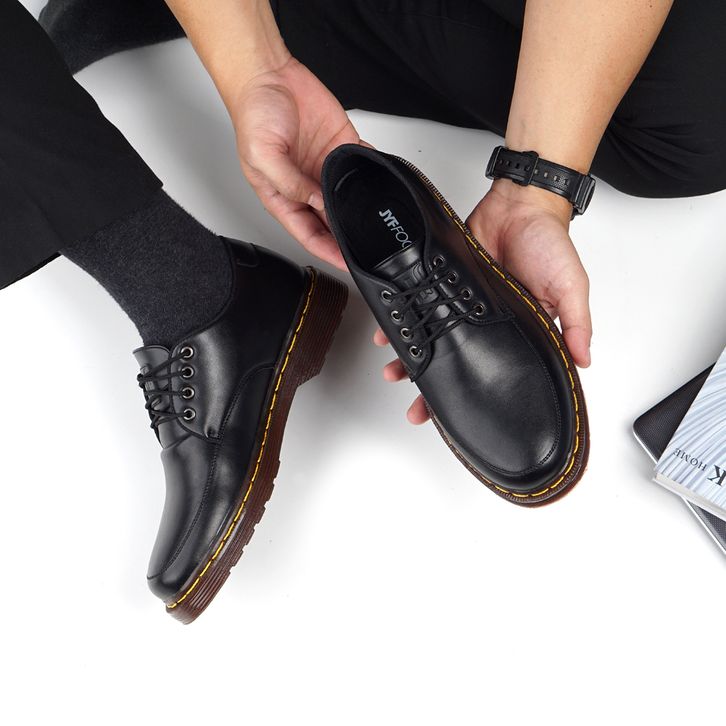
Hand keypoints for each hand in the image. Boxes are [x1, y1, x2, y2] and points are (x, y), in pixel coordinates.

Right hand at [230, 56, 365, 269]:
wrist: (268, 73)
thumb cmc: (254, 113)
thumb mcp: (262, 156)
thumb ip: (289, 183)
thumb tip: (316, 202)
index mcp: (282, 197)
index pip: (308, 234)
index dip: (327, 252)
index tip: (346, 264)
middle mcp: (305, 187)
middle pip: (331, 223)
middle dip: (348, 239)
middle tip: (369, 250)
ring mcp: (324, 168)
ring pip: (348, 200)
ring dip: (361, 213)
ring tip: (378, 228)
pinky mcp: (341, 147)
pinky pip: (361, 167)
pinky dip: (372, 178)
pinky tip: (382, 190)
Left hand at [375, 179, 591, 423]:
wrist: (521, 203)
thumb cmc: (549, 243)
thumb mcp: (571, 287)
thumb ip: (576, 324)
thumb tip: (582, 362)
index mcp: (516, 331)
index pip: (496, 372)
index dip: (478, 394)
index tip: (461, 419)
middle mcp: (484, 323)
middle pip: (457, 363)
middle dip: (436, 388)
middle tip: (418, 411)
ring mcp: (460, 304)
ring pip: (433, 338)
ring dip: (413, 358)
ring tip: (395, 375)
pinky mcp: (442, 282)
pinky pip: (419, 306)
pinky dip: (402, 320)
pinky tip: (386, 334)